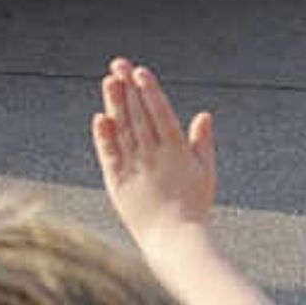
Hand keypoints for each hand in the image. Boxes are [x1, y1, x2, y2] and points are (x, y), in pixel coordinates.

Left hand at [91, 57, 218, 248]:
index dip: (150, 91)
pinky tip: (99, 118)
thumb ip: (202, 142)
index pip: (161, 114)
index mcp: (177, 151)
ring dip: (116, 104)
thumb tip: (204, 114)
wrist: (175, 240)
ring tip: (109, 80)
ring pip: (124, 130)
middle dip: (129, 88)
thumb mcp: (205, 172)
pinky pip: (110, 155)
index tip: (140, 71)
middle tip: (119, 64)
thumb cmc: (194, 206)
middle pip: (139, 116)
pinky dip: (104, 137)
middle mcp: (154, 156)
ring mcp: (135, 168)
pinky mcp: (118, 182)